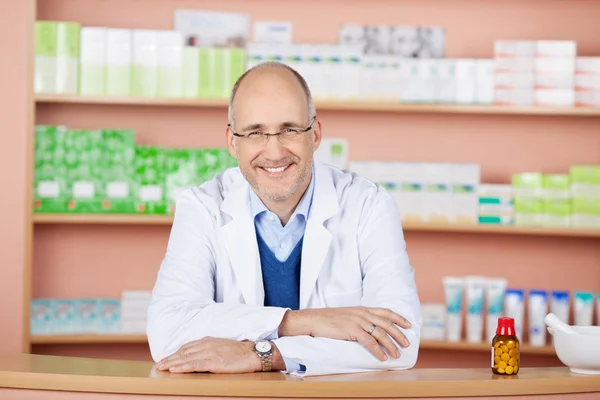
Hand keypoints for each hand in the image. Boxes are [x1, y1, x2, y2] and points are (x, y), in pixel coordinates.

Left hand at [156, 337, 260, 373]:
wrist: (253, 353)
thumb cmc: (240, 352)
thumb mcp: (222, 346)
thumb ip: (210, 349)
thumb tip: (199, 355)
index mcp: (208, 341)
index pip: (186, 347)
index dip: (175, 353)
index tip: (166, 359)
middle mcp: (206, 345)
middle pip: (183, 352)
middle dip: (170, 358)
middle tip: (159, 365)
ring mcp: (209, 353)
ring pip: (185, 358)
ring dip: (172, 363)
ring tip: (162, 368)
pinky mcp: (213, 362)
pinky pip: (194, 365)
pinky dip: (182, 367)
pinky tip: (174, 370)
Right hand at [279, 307, 410, 360]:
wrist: (314, 319)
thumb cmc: (328, 319)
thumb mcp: (347, 315)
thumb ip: (359, 319)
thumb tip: (369, 329)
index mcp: (362, 309)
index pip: (385, 311)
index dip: (398, 318)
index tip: (408, 324)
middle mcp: (362, 313)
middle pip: (386, 323)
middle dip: (399, 333)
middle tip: (407, 343)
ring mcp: (357, 321)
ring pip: (380, 333)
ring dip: (390, 345)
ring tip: (397, 354)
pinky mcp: (352, 330)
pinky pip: (369, 342)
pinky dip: (378, 350)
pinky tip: (382, 357)